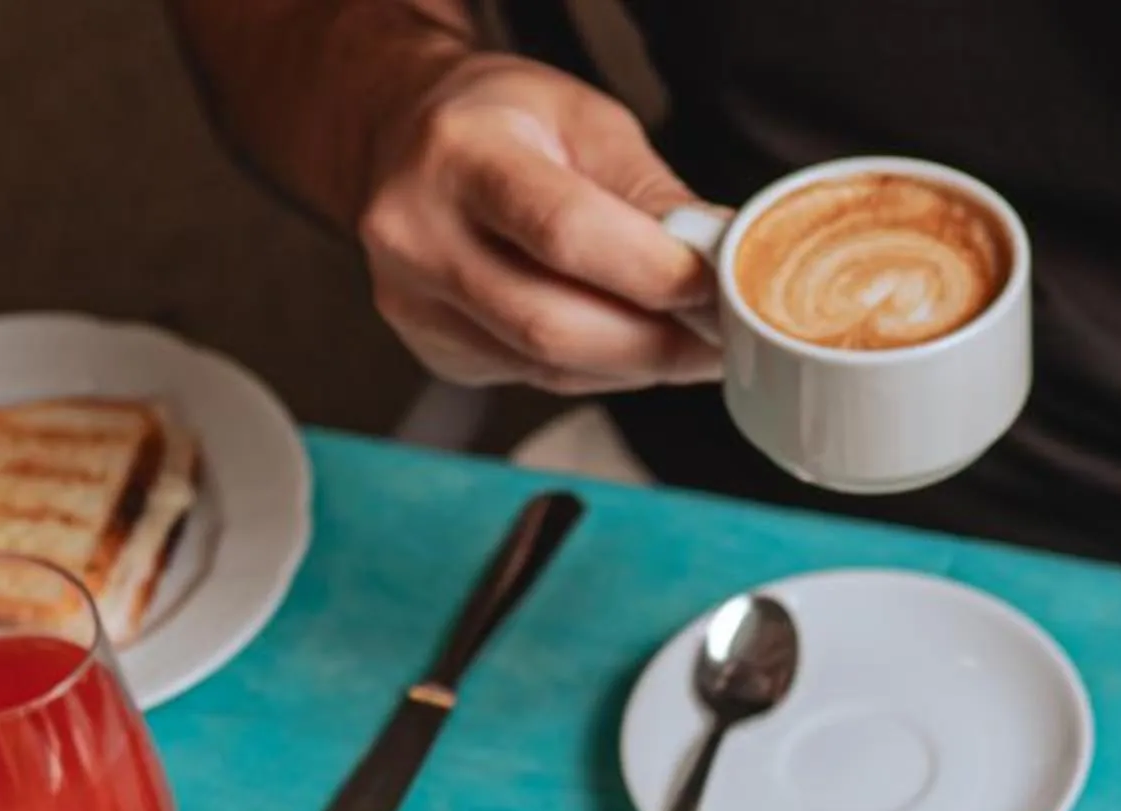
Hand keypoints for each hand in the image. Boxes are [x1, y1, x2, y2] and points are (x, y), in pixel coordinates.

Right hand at [357, 52, 721, 392]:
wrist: (403, 139)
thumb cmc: (500, 122)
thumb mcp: (580, 120)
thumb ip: (645, 190)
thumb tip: (716, 255)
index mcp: (460, 154)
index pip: (564, 232)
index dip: (650, 272)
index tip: (715, 287)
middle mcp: (420, 236)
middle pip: (552, 324)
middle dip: (653, 342)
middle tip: (717, 338)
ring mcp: (416, 305)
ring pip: (548, 367)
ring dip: (634, 365)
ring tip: (689, 345)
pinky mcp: (434, 351)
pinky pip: (534, 380)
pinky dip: (597, 371)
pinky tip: (630, 348)